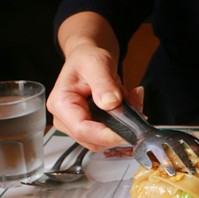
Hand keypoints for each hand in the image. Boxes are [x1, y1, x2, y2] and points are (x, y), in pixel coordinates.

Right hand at [46, 13, 144, 150]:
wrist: (88, 58)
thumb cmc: (86, 58)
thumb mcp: (96, 63)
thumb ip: (103, 83)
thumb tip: (110, 102)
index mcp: (61, 104)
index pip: (82, 130)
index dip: (106, 136)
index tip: (128, 132)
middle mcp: (65, 119)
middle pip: (94, 139)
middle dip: (119, 128)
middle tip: (137, 104)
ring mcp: (77, 125)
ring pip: (105, 139)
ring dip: (124, 124)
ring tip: (131, 98)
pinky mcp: (90, 127)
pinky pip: (110, 133)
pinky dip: (124, 122)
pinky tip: (128, 103)